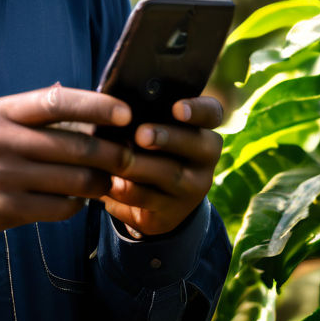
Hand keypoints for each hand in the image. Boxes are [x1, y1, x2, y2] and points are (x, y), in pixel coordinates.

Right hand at [0, 83, 133, 241]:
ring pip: (72, 180)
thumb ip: (33, 110)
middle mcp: (2, 141)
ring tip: (109, 179)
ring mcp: (4, 177)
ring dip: (99, 182)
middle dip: (110, 152)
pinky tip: (80, 200)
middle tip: (129, 155)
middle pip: (73, 146)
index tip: (125, 113)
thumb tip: (84, 99)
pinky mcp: (6, 209)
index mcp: (2, 111)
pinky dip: (77, 205)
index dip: (96, 106)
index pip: (57, 102)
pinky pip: (58, 208)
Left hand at [101, 96, 222, 237]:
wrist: (153, 201)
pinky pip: (147, 201)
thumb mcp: (150, 130)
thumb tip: (116, 105)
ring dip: (141, 166)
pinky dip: (124, 190)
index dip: (198, 110)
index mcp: (202, 130)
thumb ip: (141, 115)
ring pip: (169, 176)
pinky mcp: (169, 215)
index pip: (212, 114)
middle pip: (194, 146)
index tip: (177, 108)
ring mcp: (190, 190)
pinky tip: (107, 181)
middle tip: (141, 135)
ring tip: (118, 158)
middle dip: (166, 138)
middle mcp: (204, 160)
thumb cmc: (146, 148)